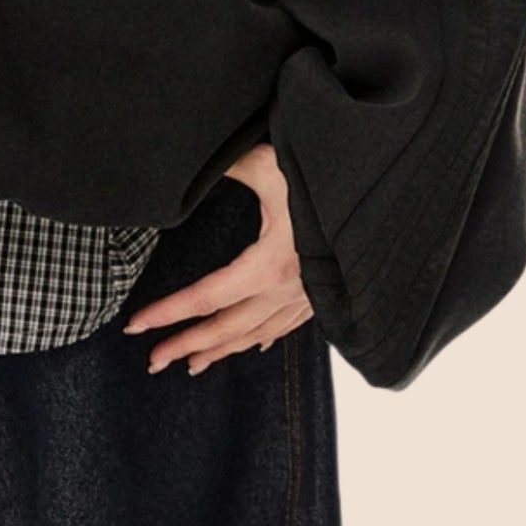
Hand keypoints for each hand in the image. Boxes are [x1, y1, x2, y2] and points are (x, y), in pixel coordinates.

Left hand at [122, 141, 313, 374]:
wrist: (389, 195)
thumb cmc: (330, 177)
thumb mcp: (272, 166)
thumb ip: (232, 168)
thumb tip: (198, 161)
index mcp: (271, 263)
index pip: (207, 296)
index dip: (169, 312)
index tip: (136, 326)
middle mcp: (290, 289)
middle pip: (227, 326)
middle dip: (186, 343)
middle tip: (152, 360)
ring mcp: (309, 296)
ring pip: (256, 333)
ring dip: (221, 349)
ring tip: (191, 364)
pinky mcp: (324, 293)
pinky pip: (287, 325)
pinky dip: (262, 337)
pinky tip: (251, 345)